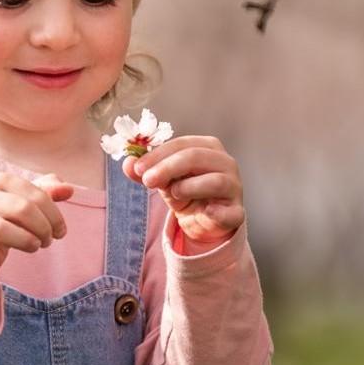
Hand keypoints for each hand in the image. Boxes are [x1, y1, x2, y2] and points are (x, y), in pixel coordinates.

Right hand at [0, 171, 73, 279]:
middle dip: (43, 228)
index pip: (35, 195)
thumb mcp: (26, 203)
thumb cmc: (5, 219)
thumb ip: (47, 193)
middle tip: (48, 242)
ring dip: (25, 242)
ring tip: (35, 248)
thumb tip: (69, 188)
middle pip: (21, 209)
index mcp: (1, 181)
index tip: (61, 232)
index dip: (54, 215)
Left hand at [122, 135, 244, 247]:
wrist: (202, 220)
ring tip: (173, 195)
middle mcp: (225, 162)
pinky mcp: (236, 212)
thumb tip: (127, 163)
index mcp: (208, 147)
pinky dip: (215, 212)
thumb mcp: (161, 179)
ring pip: (215, 181)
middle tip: (147, 180)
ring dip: (188, 187)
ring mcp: (234, 187)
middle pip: (196, 157)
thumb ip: (144, 171)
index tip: (138, 167)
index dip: (158, 155)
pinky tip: (204, 211)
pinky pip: (230, 212)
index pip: (182, 144)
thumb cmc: (184, 191)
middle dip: (167, 168)